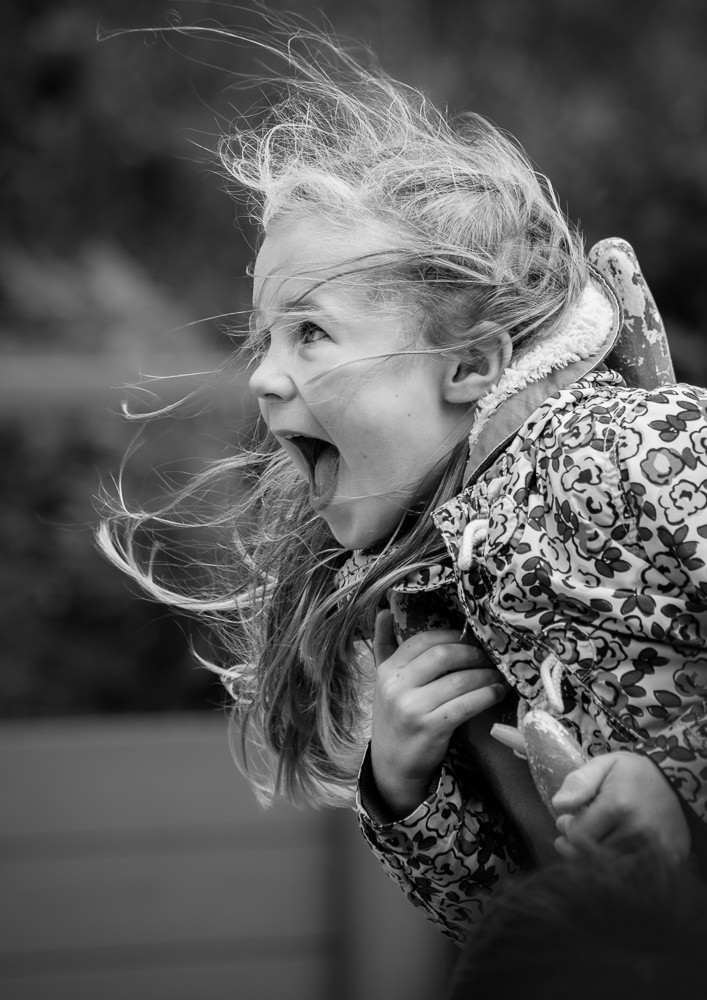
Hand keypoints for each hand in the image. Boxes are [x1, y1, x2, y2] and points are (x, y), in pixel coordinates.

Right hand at [370, 609, 505, 818]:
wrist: (392, 766)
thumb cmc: (394, 718)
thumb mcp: (382, 681)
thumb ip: (384, 645)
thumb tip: (384, 610)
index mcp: (387, 670)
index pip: (424, 640)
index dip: (452, 636)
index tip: (470, 640)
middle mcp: (396, 686)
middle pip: (444, 655)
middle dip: (473, 653)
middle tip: (489, 656)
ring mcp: (413, 708)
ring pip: (460, 680)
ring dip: (486, 675)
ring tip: (498, 674)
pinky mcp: (431, 728)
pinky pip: (466, 704)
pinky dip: (486, 695)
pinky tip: (496, 692)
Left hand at [552, 751, 690, 861]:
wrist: (678, 783)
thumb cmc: (633, 774)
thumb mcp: (603, 765)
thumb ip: (579, 782)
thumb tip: (559, 805)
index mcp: (619, 805)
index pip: (579, 835)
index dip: (566, 830)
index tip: (564, 821)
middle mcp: (638, 831)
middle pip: (592, 856)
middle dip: (575, 847)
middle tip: (570, 837)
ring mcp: (656, 850)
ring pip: (611, 870)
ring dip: (593, 860)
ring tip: (586, 846)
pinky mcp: (670, 861)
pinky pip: (634, 876)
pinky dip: (617, 870)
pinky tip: (608, 856)